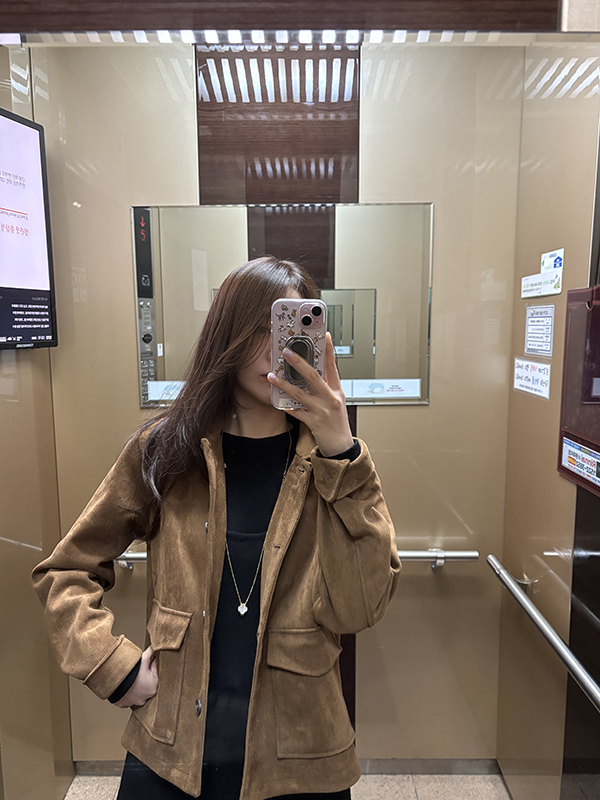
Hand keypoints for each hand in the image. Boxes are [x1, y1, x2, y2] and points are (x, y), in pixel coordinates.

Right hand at [114, 645, 157, 708]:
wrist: (114, 679)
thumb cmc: (131, 671)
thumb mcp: (143, 659)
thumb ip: (151, 653)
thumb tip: (156, 646)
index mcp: (153, 687)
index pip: (153, 674)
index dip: (148, 667)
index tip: (143, 664)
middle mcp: (145, 698)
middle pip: (145, 684)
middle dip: (142, 678)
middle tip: (136, 671)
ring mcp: (134, 702)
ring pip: (135, 692)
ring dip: (133, 687)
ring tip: (129, 678)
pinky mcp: (124, 704)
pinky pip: (126, 698)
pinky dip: (125, 693)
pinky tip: (123, 686)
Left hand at [268, 332, 353, 456]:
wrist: (341, 446)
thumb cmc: (337, 422)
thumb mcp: (336, 401)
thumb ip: (326, 387)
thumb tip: (313, 372)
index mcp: (337, 391)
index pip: (333, 366)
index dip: (329, 350)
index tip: (325, 336)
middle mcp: (330, 398)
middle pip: (313, 376)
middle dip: (299, 363)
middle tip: (286, 352)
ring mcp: (321, 411)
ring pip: (300, 394)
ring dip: (284, 384)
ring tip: (271, 376)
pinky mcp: (313, 423)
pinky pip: (296, 412)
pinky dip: (286, 406)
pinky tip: (276, 401)